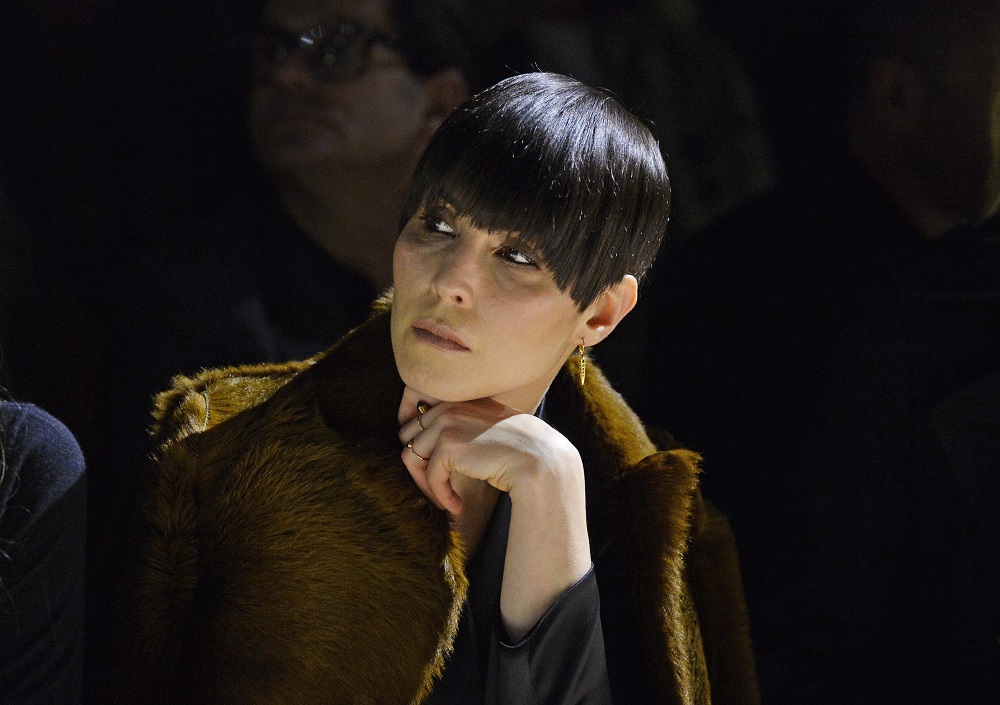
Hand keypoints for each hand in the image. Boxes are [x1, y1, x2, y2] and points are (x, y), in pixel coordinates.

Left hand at [397, 386, 582, 514]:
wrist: (540, 459)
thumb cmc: (520, 450)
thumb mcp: (488, 429)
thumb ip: (462, 429)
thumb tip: (430, 451)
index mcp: (458, 401)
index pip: (418, 422)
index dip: (421, 451)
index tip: (432, 473)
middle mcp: (449, 407)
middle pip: (407, 437)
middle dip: (418, 467)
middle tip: (436, 489)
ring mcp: (447, 424)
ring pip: (411, 457)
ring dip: (426, 484)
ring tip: (444, 500)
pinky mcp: (448, 446)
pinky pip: (431, 476)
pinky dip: (441, 496)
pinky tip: (457, 506)